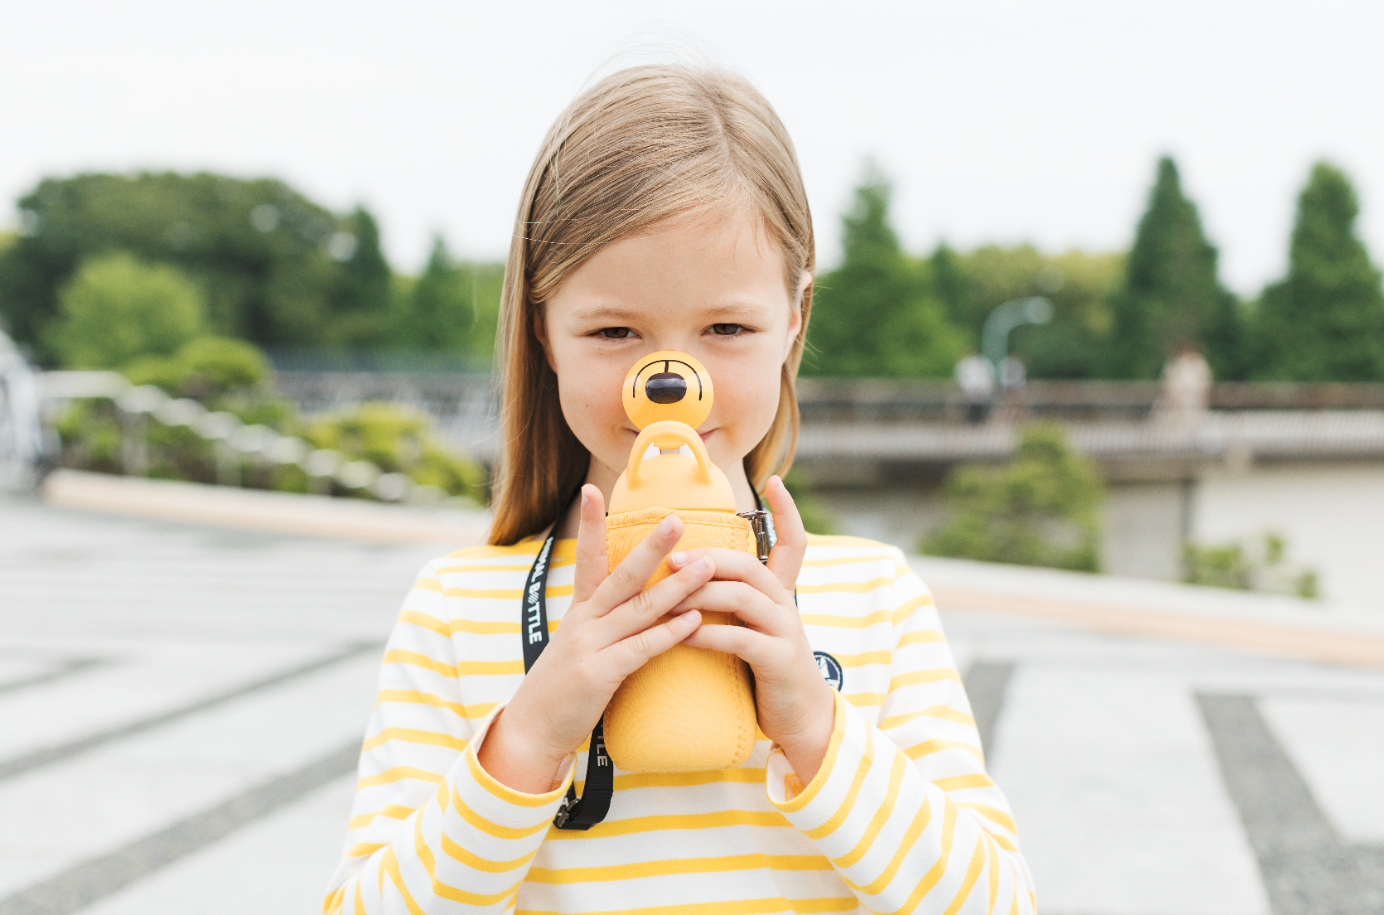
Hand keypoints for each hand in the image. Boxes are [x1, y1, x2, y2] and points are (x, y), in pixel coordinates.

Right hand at [477, 485, 716, 793]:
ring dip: (677, 587)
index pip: (586, 558)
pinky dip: (669, 634)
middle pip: (623, 575)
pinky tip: (694, 621)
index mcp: (580, 611)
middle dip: (652, 546)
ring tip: (707, 567)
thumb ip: (607, 624)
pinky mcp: (598, 674)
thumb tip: (640, 605)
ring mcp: (590, 646)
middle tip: (678, 518)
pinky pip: (641, 649)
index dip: (589, 524)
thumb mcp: (581, 646)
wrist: (531, 732)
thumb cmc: (563, 690)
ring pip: (640, 608)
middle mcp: (584, 621)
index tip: (591, 490)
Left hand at [666, 475, 835, 781]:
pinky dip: (710, 634)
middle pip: (750, 566)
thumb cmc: (766, 670)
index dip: (787, 512)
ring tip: (670, 591)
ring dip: (703, 591)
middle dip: (709, 557)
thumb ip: (735, 602)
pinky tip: (685, 635)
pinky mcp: (779, 661)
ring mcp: (785, 632)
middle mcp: (785, 606)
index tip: (774, 481)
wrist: (801, 719)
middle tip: (670, 556)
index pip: (794, 543)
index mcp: (780, 595)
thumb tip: (695, 576)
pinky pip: (742, 640)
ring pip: (744, 597)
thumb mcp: (756, 628)